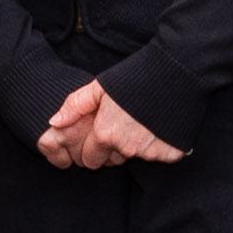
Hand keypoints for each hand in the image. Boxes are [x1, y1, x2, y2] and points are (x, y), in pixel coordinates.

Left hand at [37, 78, 184, 172]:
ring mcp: (150, 153)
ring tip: (140, 122)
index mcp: (105, 134)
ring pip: (135, 157)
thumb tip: (55, 123)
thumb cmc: (135, 77)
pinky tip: (159, 126)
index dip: (91, 150)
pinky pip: (159, 156)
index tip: (98, 138)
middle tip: (121, 126)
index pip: (89, 160)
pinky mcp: (171, 154)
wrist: (177, 72)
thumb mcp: (99, 87)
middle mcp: (126, 148)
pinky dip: (158, 145)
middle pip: (112, 160)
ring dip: (135, 146)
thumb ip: (75, 106)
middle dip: (112, 149)